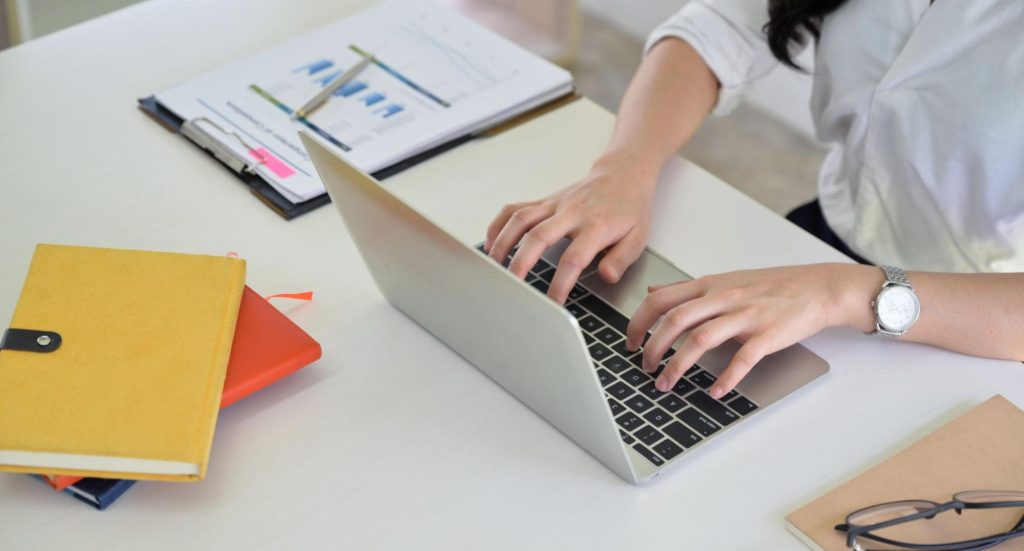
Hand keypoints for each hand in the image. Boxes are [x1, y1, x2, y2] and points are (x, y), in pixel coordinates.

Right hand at [484, 158, 655, 303]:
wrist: (621, 176)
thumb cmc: (628, 209)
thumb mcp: (638, 237)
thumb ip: (621, 259)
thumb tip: (607, 276)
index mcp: (595, 226)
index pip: (573, 258)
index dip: (561, 283)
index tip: (553, 303)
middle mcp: (571, 213)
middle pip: (538, 237)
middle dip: (521, 264)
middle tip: (512, 287)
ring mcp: (554, 205)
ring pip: (521, 220)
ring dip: (503, 243)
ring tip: (494, 267)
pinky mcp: (544, 201)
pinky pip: (515, 209)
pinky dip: (499, 225)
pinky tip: (490, 244)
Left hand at [625, 263, 878, 397]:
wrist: (817, 287)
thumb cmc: (769, 287)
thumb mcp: (723, 280)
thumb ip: (687, 290)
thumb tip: (653, 293)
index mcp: (709, 286)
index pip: (661, 300)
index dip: (639, 322)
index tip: (630, 343)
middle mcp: (723, 298)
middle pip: (675, 320)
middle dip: (653, 347)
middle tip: (645, 368)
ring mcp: (745, 315)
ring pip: (701, 339)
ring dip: (679, 366)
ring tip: (666, 385)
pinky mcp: (767, 334)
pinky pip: (742, 359)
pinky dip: (726, 378)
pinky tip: (715, 392)